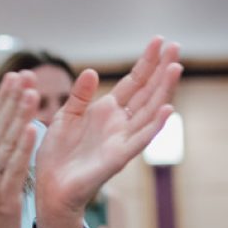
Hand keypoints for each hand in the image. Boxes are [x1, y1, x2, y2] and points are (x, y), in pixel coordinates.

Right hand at [0, 72, 38, 227]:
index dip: (2, 97)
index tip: (16, 75)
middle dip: (12, 98)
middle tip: (26, 73)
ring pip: (6, 141)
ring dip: (19, 115)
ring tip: (32, 92)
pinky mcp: (0, 197)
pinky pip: (14, 167)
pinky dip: (23, 146)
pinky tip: (34, 129)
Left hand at [34, 37, 182, 227]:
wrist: (50, 187)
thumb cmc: (58, 155)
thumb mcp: (65, 116)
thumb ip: (80, 95)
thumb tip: (93, 70)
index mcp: (107, 111)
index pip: (133, 82)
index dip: (146, 62)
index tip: (159, 40)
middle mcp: (120, 123)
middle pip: (146, 92)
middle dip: (161, 69)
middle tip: (176, 45)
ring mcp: (122, 139)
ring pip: (149, 111)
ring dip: (164, 91)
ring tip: (176, 68)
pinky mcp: (118, 157)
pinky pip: (140, 140)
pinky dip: (155, 126)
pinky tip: (168, 110)